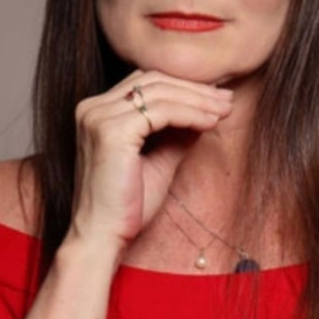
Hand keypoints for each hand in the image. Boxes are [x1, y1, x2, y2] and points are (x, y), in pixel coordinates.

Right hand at [69, 70, 232, 261]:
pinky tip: (210, 123)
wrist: (103, 238)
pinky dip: (190, 114)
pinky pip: (161, 112)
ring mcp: (98, 118)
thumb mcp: (159, 160)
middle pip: (153, 80)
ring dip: (198, 100)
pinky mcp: (111, 132)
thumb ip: (177, 133)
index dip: (183, 86)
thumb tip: (206, 110)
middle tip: (227, 99)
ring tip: (225, 110)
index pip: (146, 83)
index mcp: (97, 112)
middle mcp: (92, 108)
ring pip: (160, 93)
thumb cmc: (128, 206)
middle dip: (195, 89)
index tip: (216, 97)